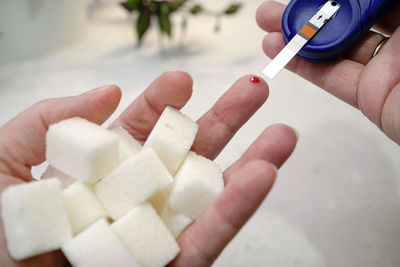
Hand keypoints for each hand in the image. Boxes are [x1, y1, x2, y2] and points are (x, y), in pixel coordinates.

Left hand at [0, 72, 296, 265]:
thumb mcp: (6, 164)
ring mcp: (159, 234)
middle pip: (187, 156)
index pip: (139, 132)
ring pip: (210, 196)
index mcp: (102, 175)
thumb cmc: (0, 236)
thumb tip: (107, 92)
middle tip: (254, 89)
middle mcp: (137, 201)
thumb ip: (49, 124)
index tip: (181, 80)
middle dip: (223, 121)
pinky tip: (263, 175)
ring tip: (283, 134)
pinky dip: (236, 208)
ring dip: (251, 162)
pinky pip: (209, 238)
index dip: (161, 103)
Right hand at [256, 1, 399, 144]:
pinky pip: (334, 77)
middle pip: (349, 16)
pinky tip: (280, 52)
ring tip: (269, 25)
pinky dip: (304, 65)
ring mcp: (388, 67)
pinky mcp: (373, 97)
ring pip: (337, 47)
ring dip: (300, 36)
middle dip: (311, 10)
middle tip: (281, 6)